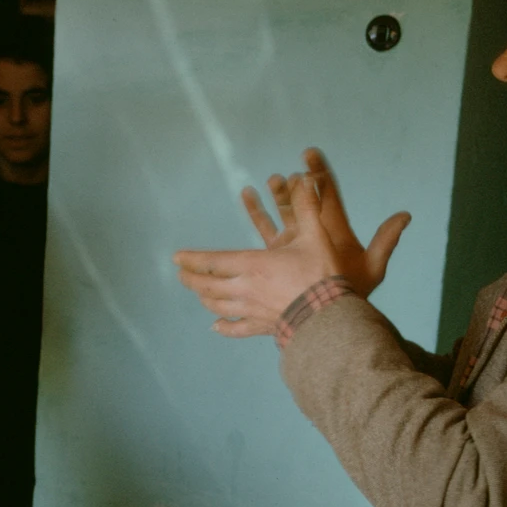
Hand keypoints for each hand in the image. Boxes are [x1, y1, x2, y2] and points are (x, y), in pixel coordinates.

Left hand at [173, 148, 411, 338]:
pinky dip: (224, 327)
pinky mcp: (262, 326)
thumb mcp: (315, 235)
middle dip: (192, 278)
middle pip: (209, 285)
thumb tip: (305, 178)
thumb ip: (306, 207)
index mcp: (252, 264)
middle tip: (180, 274)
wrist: (329, 314)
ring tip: (196, 292)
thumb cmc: (321, 273)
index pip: (213, 261)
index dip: (192, 259)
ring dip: (204, 298)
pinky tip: (215, 326)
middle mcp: (245, 288)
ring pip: (218, 305)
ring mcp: (251, 310)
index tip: (176, 258)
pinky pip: (237, 329)